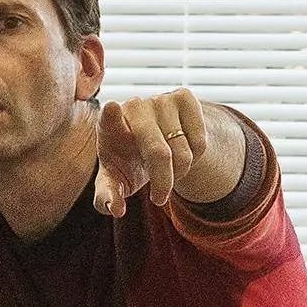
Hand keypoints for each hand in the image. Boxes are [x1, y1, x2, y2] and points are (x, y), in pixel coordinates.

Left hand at [94, 88, 229, 216]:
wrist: (155, 141)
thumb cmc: (127, 164)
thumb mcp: (114, 182)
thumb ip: (107, 198)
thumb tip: (117, 209)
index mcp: (108, 127)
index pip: (109, 118)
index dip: (112, 115)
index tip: (112, 108)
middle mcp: (133, 107)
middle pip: (158, 153)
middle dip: (163, 182)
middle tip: (159, 198)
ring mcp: (159, 99)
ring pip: (182, 152)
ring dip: (179, 172)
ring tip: (168, 169)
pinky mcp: (183, 96)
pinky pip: (200, 141)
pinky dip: (195, 156)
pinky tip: (181, 150)